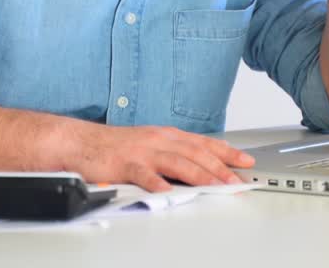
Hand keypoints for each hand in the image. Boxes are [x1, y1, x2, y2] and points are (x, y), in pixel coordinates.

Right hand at [61, 123, 254, 192]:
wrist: (82, 142)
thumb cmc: (118, 146)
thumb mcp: (152, 145)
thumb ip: (174, 155)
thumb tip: (201, 168)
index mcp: (167, 135)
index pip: (204, 143)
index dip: (227, 152)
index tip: (246, 161)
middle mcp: (159, 140)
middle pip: (195, 153)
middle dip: (220, 167)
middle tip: (237, 180)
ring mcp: (142, 151)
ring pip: (177, 162)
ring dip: (199, 175)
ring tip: (215, 186)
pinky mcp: (124, 164)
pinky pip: (143, 175)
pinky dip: (157, 183)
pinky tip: (168, 191)